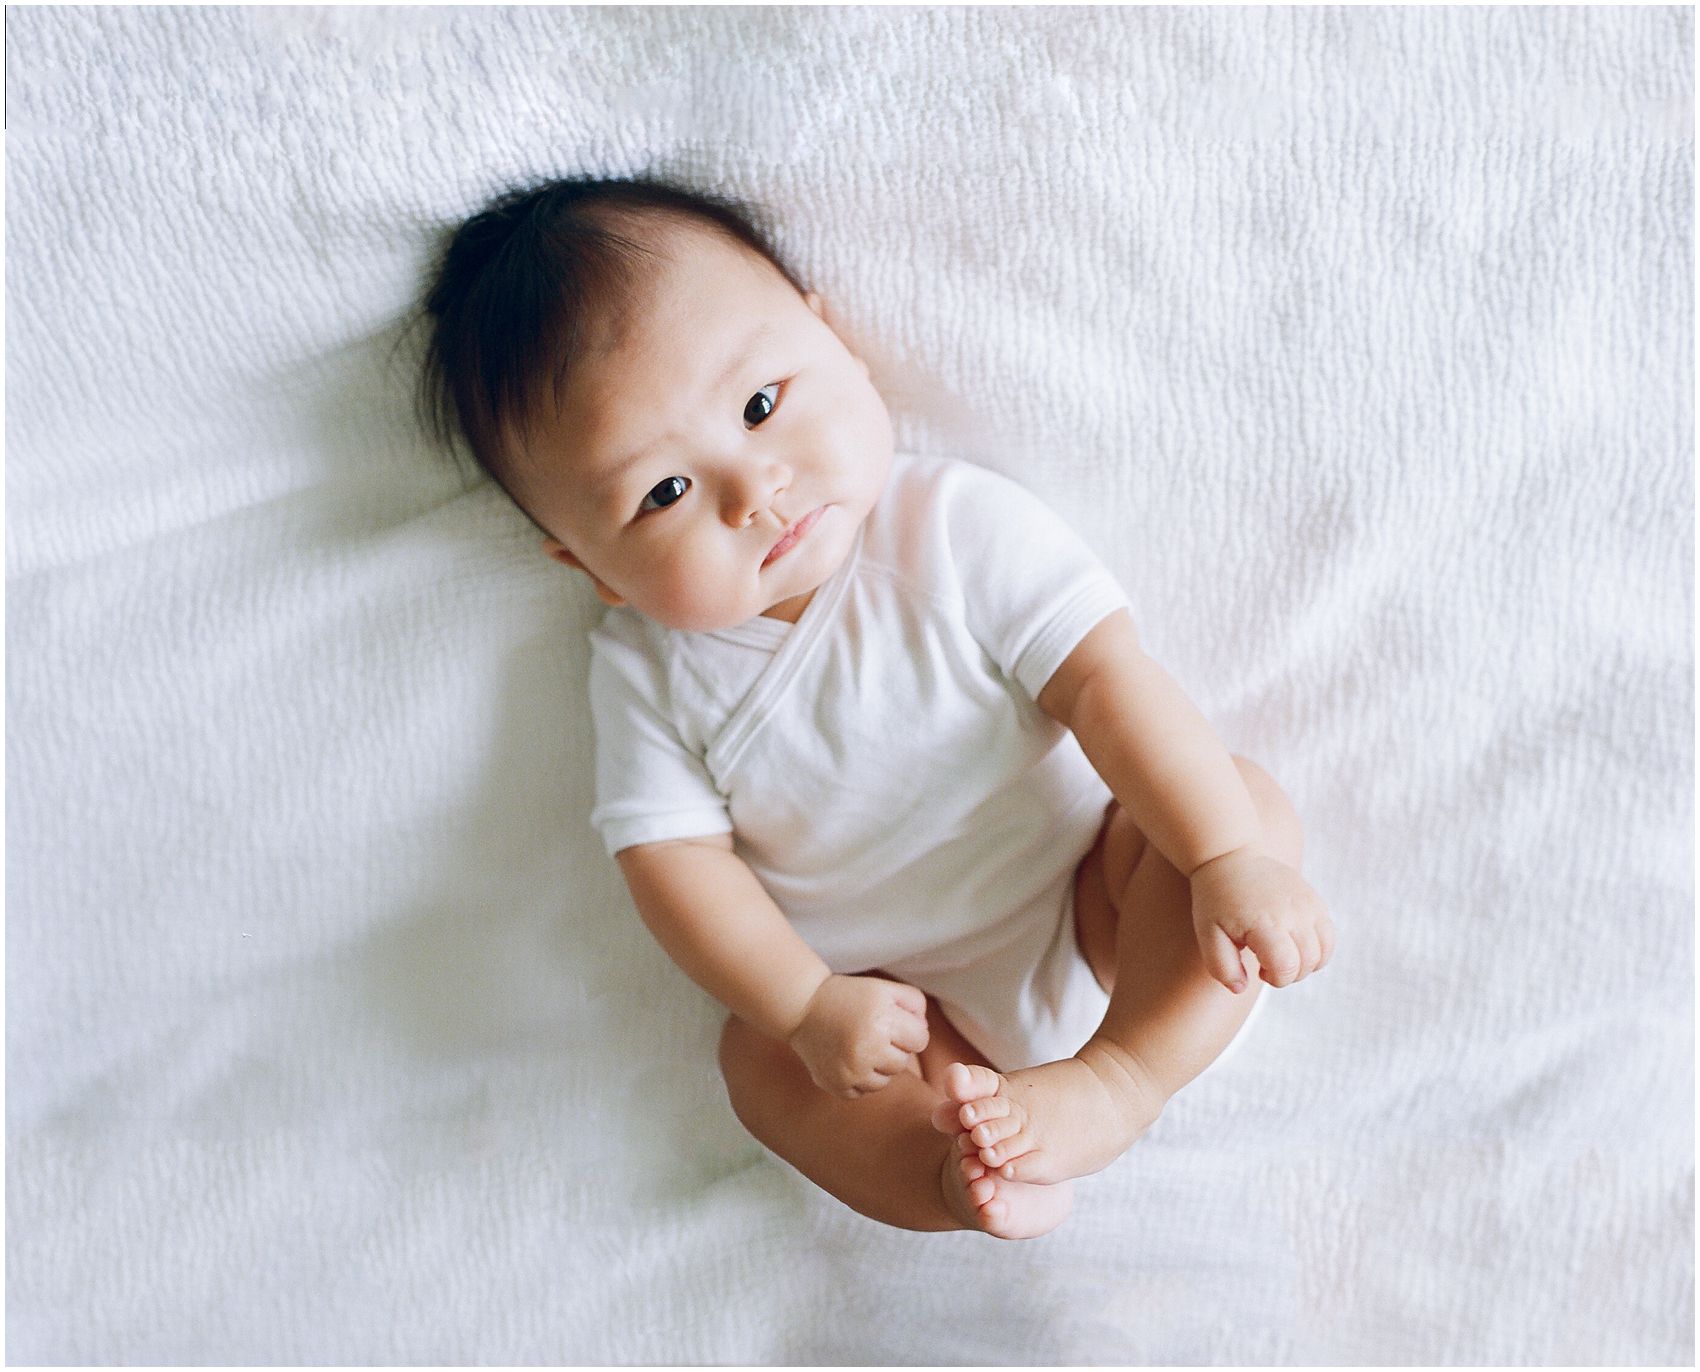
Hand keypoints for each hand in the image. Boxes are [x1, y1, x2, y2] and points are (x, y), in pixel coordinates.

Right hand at [786, 974, 930, 1098]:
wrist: (802, 1007)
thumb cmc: (848, 996)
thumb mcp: (884, 988)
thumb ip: (914, 1004)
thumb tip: (923, 1030)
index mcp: (882, 1022)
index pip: (920, 1041)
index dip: (909, 1030)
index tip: (892, 1021)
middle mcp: (867, 1050)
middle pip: (902, 1062)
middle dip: (893, 1048)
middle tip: (872, 1032)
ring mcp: (850, 1072)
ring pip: (884, 1082)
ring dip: (877, 1067)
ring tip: (859, 1046)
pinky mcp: (836, 1086)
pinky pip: (862, 1093)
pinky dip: (858, 1080)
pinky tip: (847, 1059)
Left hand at [1189, 846, 1333, 992]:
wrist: (1231, 857)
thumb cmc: (1216, 898)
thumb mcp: (1207, 934)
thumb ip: (1221, 967)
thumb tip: (1240, 988)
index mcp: (1265, 922)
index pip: (1287, 967)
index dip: (1275, 978)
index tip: (1259, 970)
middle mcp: (1293, 913)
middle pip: (1307, 963)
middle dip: (1288, 974)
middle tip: (1265, 962)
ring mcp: (1308, 905)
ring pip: (1322, 952)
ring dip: (1305, 964)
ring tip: (1280, 954)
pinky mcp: (1315, 900)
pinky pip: (1329, 937)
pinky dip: (1317, 950)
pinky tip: (1294, 945)